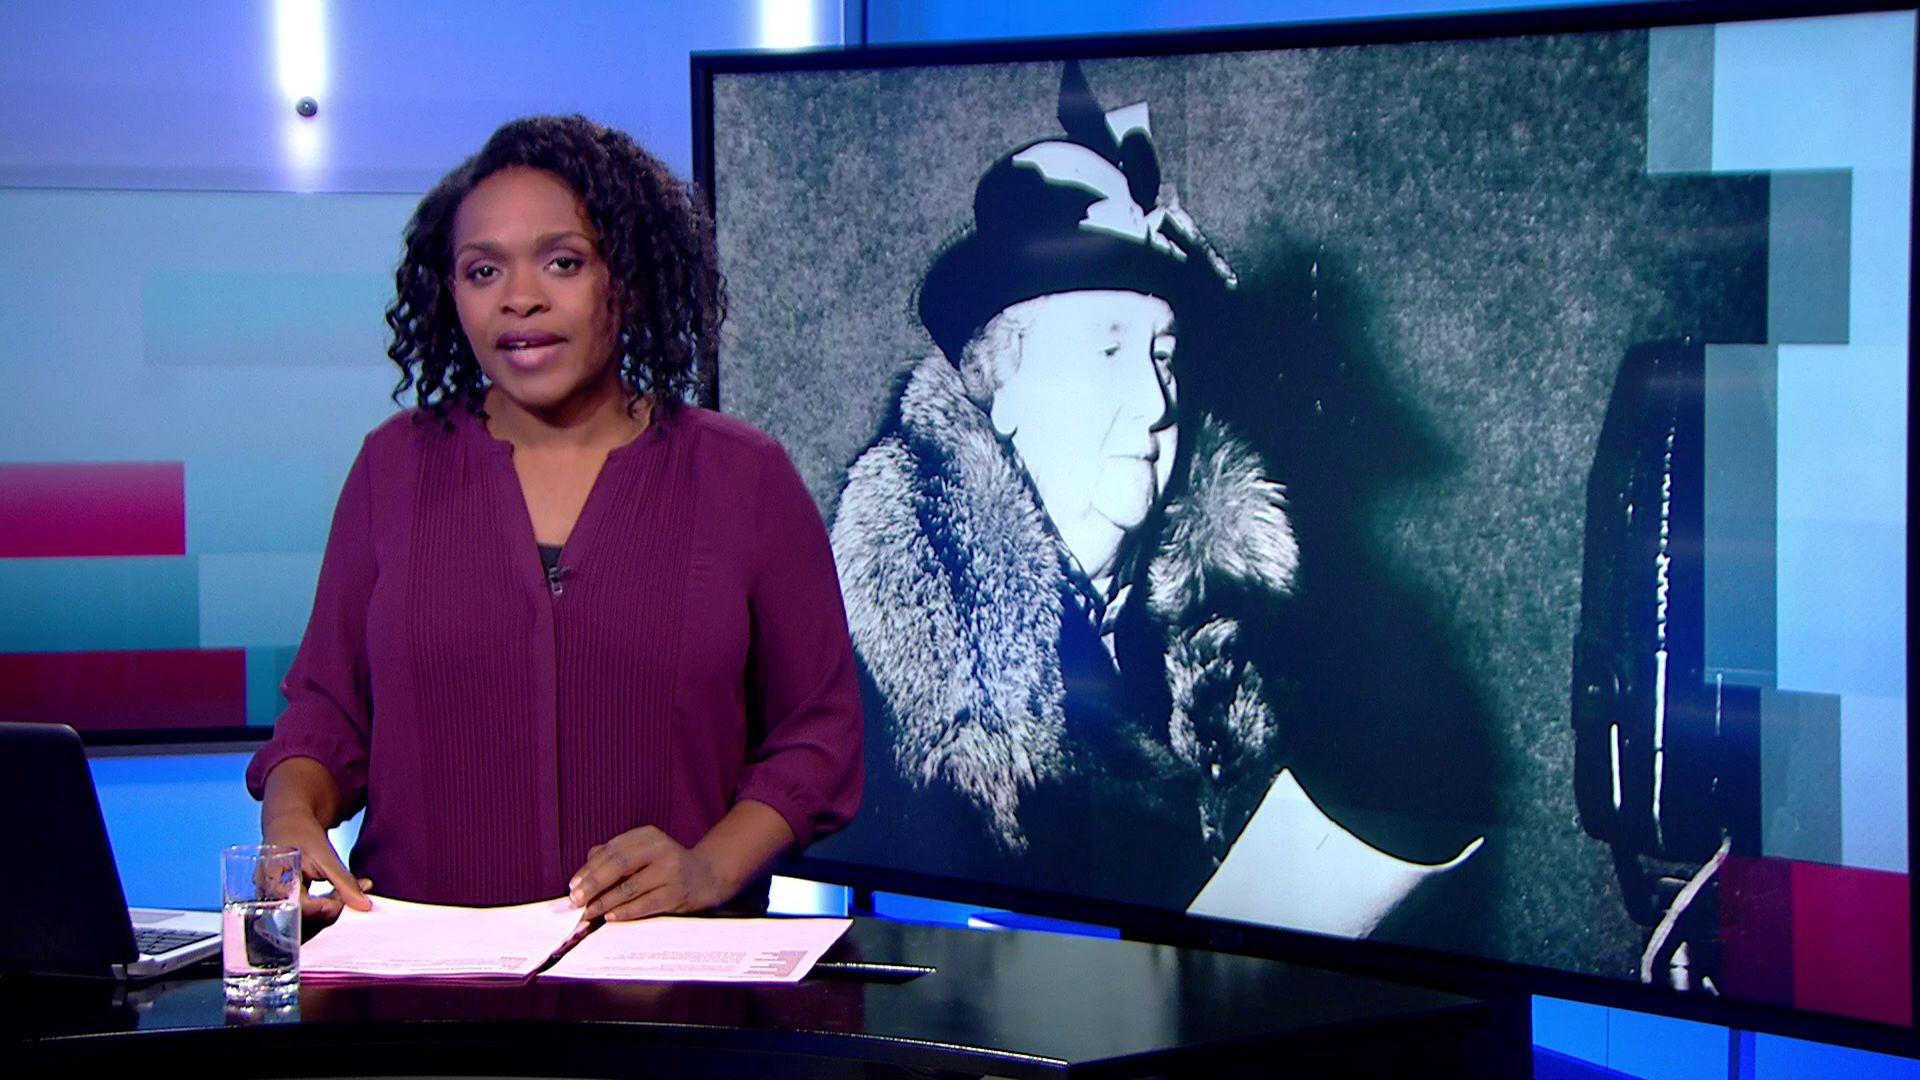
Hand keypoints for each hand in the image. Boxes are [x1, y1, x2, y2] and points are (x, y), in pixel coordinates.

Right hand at [262, 811, 371, 921]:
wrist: (288, 826)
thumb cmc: (302, 837)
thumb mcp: (326, 857)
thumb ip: (345, 883)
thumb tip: (365, 906)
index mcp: (273, 881)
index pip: (299, 908)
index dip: (325, 909)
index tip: (343, 900)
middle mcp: (267, 898)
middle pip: (300, 922)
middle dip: (329, 912)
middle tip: (347, 895)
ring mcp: (272, 905)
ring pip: (302, 925)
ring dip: (327, 914)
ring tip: (341, 894)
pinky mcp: (281, 908)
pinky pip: (302, 920)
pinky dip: (321, 912)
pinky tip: (334, 898)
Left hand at [568, 826, 723, 920]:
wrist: (705, 877)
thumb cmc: (665, 866)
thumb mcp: (643, 852)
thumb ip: (614, 856)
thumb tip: (583, 871)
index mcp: (648, 835)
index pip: (611, 851)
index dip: (589, 869)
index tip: (573, 885)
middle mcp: (660, 849)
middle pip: (618, 865)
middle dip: (593, 884)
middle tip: (575, 900)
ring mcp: (671, 871)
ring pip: (629, 887)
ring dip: (604, 902)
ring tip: (587, 913)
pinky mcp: (676, 893)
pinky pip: (644, 904)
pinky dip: (625, 911)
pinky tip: (610, 917)